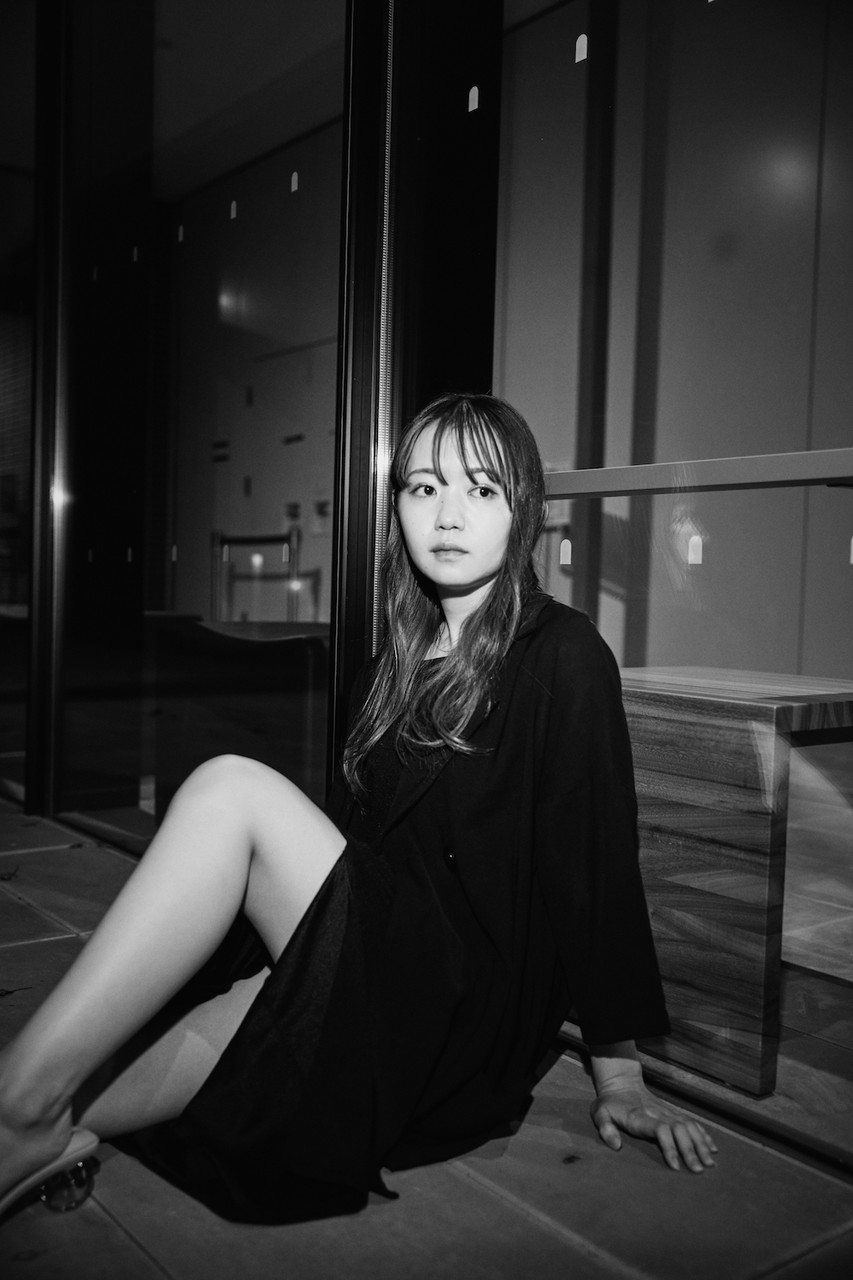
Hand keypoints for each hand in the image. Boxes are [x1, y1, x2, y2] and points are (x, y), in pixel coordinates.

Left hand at [590, 1083, 717, 1172]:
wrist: (621, 1083)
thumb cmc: (609, 1103)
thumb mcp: (599, 1113)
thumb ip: (605, 1128)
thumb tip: (615, 1145)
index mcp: (640, 1117)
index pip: (660, 1130)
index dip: (670, 1147)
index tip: (675, 1166)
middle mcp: (658, 1113)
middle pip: (679, 1129)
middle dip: (690, 1150)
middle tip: (698, 1170)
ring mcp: (667, 1112)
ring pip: (689, 1125)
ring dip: (700, 1143)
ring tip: (710, 1163)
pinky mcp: (672, 1112)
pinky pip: (691, 1122)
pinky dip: (703, 1134)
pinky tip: (712, 1147)